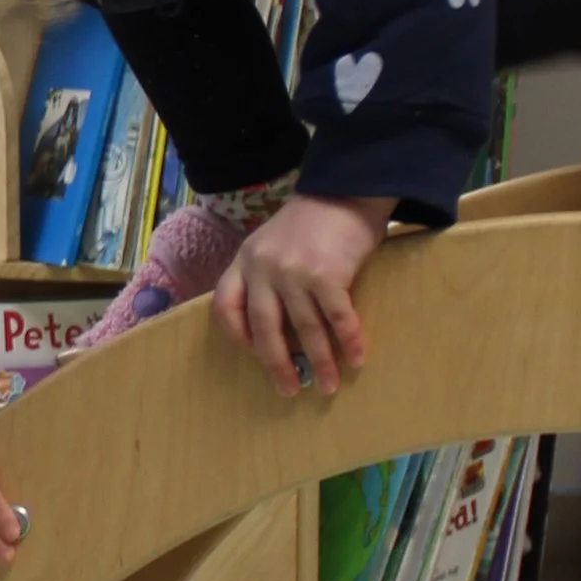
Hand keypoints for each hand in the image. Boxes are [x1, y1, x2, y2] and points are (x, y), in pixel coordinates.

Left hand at [216, 193, 393, 397]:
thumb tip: (275, 326)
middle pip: (264, 328)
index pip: (225, 305)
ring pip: (305, 329)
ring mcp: (294, 272)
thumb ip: (264, 276)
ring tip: (328, 385)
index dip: (236, 334)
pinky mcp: (327, 274)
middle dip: (278, 365)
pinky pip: (338, 318)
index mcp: (245, 261)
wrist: (345, 189)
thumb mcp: (271, 243)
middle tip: (289, 390)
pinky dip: (349, 341)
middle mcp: (263, 268)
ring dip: (320, 362)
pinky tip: (356, 358)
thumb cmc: (310, 222)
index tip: (253, 353)